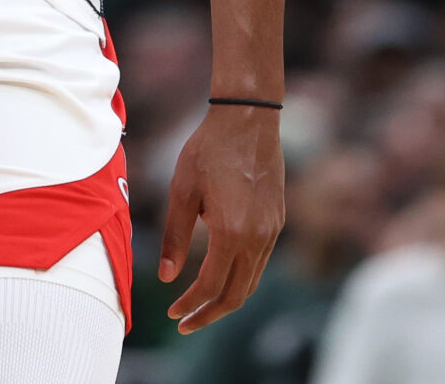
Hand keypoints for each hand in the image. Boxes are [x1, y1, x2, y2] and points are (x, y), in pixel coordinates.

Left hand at [158, 102, 285, 333]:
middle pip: (236, 295)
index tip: (172, 313)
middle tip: (185, 323)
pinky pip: (259, 262)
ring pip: (251, 281)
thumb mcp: (182, 190)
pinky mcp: (277, 222)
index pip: (211, 286)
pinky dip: (239, 277)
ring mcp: (272, 231)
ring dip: (226, 299)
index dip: (190, 305)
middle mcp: (257, 238)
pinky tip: (220, 272)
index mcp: (232, 232)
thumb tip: (166, 277)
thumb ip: (175, 236)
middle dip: (210, 314)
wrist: (248, 120)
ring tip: (200, 305)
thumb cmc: (208, 150)